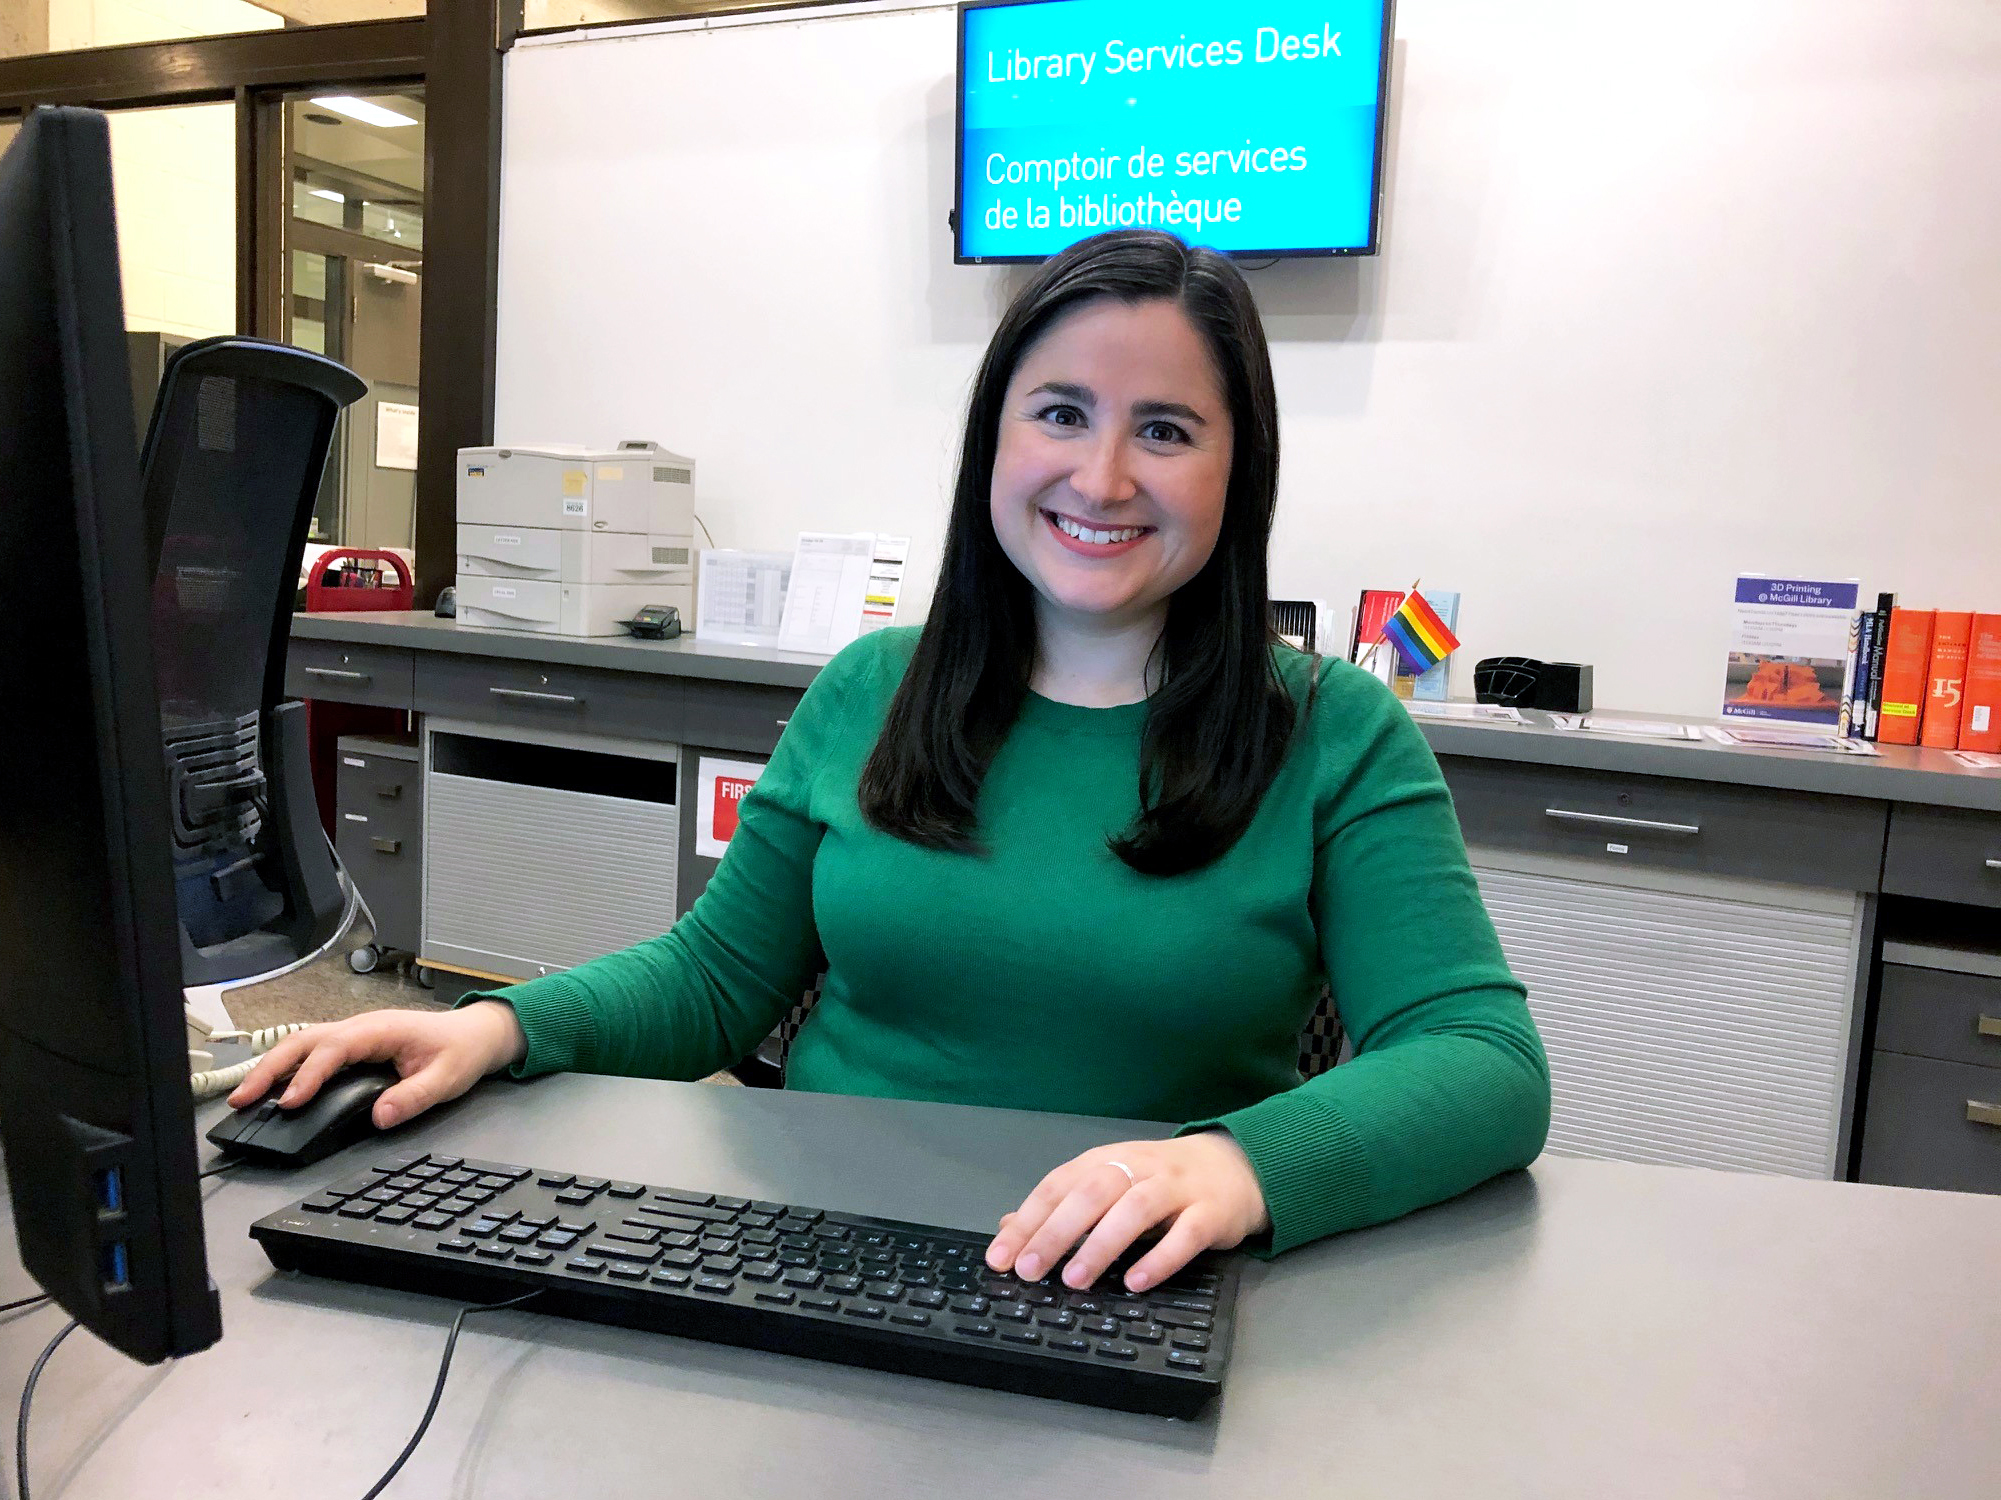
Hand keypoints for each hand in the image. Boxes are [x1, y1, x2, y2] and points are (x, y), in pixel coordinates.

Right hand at [225, 1001, 527, 1129]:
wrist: (475, 1034)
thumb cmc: (460, 1051)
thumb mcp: (447, 1078)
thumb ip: (414, 1097)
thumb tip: (379, 1116)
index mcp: (380, 1030)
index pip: (334, 1049)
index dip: (309, 1075)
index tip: (290, 1102)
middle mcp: (360, 1027)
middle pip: (304, 1041)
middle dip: (270, 1068)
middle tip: (242, 1098)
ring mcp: (353, 1034)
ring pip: (301, 1043)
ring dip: (271, 1067)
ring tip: (244, 1097)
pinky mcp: (352, 1046)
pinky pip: (312, 1052)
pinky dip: (287, 1067)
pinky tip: (271, 1089)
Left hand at [984, 1132, 1269, 1293]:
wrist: (1236, 1167)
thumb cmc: (1161, 1182)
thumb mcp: (1110, 1186)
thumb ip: (1063, 1206)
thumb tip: (1007, 1228)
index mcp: (1108, 1160)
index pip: (1059, 1185)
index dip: (1028, 1220)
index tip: (1001, 1257)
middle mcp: (1139, 1168)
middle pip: (1093, 1193)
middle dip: (1056, 1232)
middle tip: (1030, 1270)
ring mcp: (1176, 1188)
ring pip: (1135, 1209)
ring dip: (1101, 1244)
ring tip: (1075, 1280)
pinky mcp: (1210, 1212)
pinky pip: (1185, 1234)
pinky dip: (1159, 1258)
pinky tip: (1135, 1283)